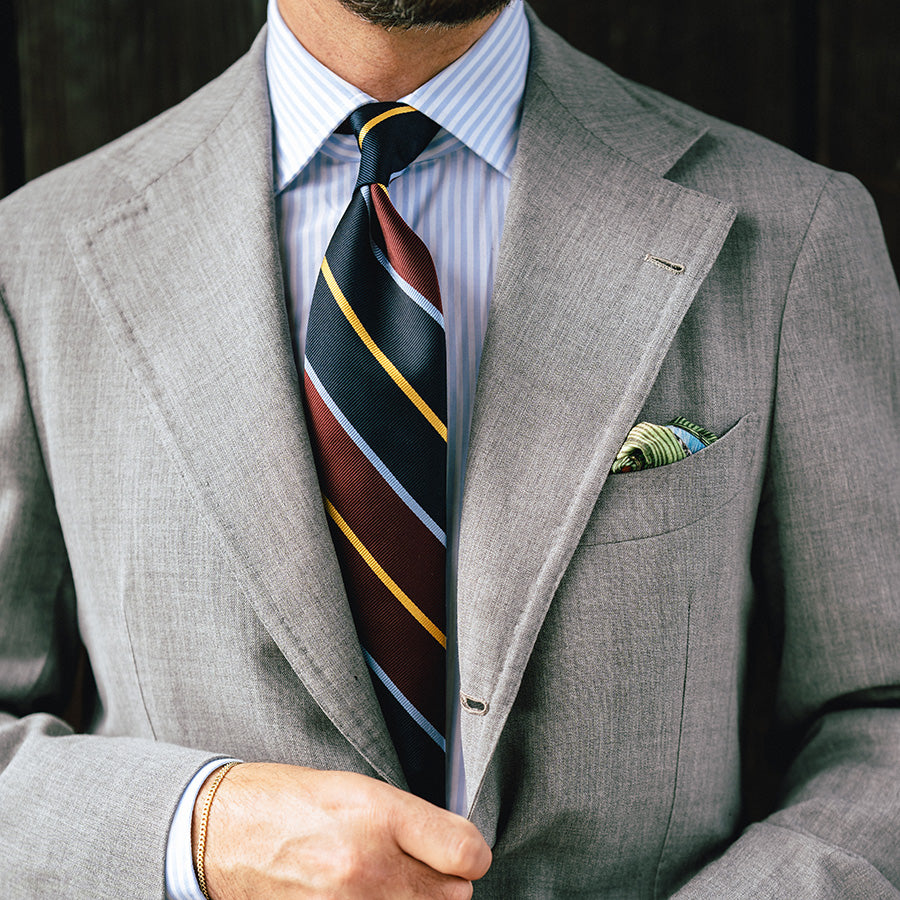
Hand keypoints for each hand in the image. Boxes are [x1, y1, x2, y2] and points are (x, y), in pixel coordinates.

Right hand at [192, 762, 491, 898]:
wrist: (223, 833)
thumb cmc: (288, 801)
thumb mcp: (355, 788)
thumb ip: (410, 819)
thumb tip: (457, 848)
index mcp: (377, 813)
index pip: (466, 851)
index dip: (472, 853)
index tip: (464, 853)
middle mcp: (367, 866)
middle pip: (452, 895)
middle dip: (443, 882)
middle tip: (418, 867)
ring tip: (392, 884)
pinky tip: (369, 897)